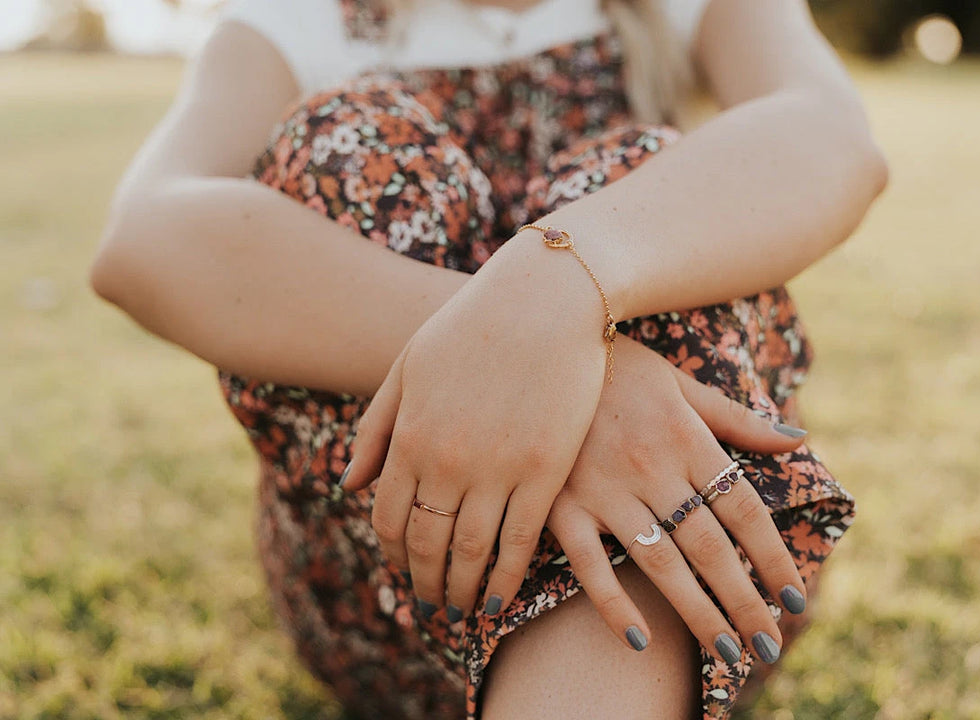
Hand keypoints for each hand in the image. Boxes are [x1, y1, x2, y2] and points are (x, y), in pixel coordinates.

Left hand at [341, 243, 609, 620]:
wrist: (546, 298)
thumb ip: (376, 428)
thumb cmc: (473, 325)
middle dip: (423, 583)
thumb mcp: (408, 366)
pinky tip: (498, 600)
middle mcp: (447, 461)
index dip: (393, 554)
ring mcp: (498, 468)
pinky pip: (520, 540)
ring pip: (469, 552)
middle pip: (425, 544)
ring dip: (460, 591)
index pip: (389, 517)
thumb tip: (350, 486)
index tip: (402, 573)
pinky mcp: (545, 470)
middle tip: (430, 607)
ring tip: (461, 613)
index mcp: (410, 436)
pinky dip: (504, 579)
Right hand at [545, 336, 808, 664]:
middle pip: (708, 546)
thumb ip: (738, 419)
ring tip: (728, 654)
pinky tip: (640, 639)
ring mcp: (603, 489)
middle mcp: (650, 467)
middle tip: (769, 647)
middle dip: (743, 601)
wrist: (537, 347)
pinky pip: (589, 563)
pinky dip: (613, 602)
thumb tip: (799, 439)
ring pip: (660, 563)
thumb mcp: (682, 384)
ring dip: (697, 614)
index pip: (741, 508)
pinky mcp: (560, 505)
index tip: (794, 598)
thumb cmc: (618, 365)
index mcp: (686, 437)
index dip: (772, 556)